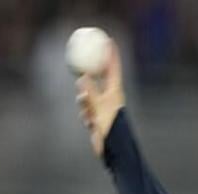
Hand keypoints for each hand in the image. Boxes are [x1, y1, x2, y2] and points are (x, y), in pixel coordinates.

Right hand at [75, 40, 124, 157]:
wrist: (113, 150)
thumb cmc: (111, 128)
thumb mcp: (99, 107)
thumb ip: (90, 92)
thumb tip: (82, 77)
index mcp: (115, 93)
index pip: (112, 69)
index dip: (111, 55)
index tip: (108, 41)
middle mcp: (110, 98)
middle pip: (98, 79)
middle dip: (90, 72)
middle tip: (82, 63)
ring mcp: (102, 108)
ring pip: (87, 96)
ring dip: (85, 100)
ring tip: (87, 106)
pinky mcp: (96, 119)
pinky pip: (86, 111)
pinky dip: (86, 115)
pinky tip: (90, 123)